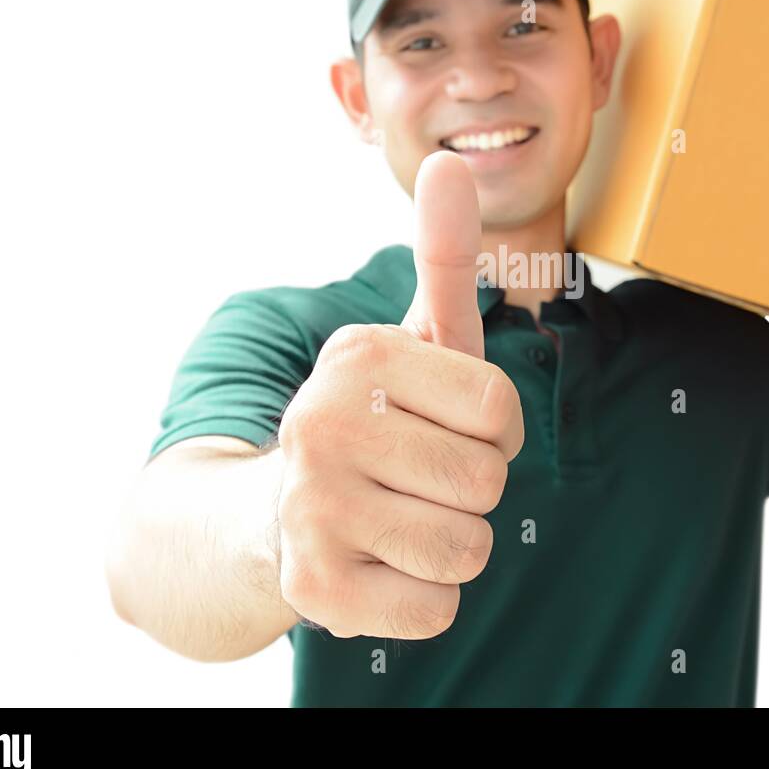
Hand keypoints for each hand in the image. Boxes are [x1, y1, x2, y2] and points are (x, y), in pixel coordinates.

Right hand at [275, 151, 523, 638]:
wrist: (267, 514)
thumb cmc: (372, 422)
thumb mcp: (410, 340)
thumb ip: (443, 256)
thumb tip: (453, 160)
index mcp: (358, 356)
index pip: (501, 415)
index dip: (489, 434)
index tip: (436, 428)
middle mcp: (321, 424)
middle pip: (486, 484)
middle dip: (466, 490)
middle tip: (409, 479)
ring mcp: (310, 508)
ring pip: (467, 550)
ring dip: (446, 546)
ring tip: (393, 521)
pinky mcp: (311, 588)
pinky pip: (436, 608)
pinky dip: (420, 598)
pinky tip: (375, 567)